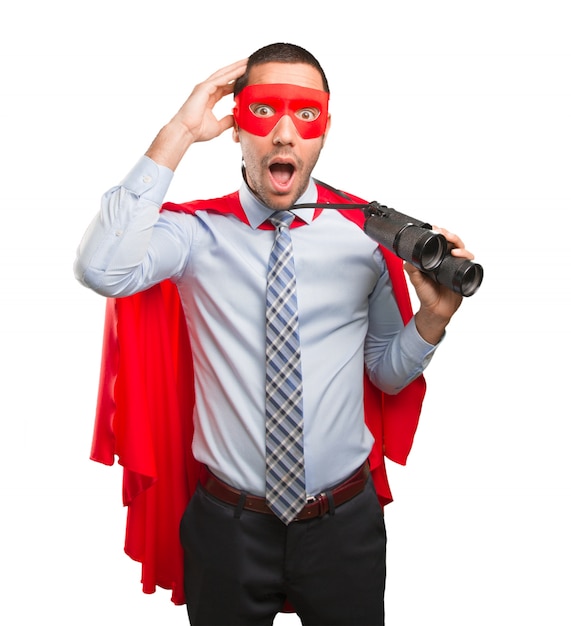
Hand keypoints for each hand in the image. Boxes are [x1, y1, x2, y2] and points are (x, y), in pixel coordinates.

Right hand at [171, 59, 248, 142]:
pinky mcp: (204, 88)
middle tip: (248, 63)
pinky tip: (241, 69)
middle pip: (225, 76)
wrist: (186, 132)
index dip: (236, 81)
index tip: (247, 78)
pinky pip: (221, 79)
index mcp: (209, 98)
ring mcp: (204, 87)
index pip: (225, 86)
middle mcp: (207, 90)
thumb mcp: (218, 126)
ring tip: (247, 62)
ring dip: (236, 68)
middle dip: (237, 70)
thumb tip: (236, 118)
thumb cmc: (197, 131)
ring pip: (224, 74)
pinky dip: (232, 74)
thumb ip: (227, 121)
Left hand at [404, 227, 474, 344]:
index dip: (438, 233)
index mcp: (435, 259)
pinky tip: (460, 254)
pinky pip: (468, 262)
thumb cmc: (427, 296)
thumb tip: (406, 258)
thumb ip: (412, 270)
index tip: (434, 228)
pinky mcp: (463, 273)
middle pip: (452, 242)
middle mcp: (446, 260)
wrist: (437, 311)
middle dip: (449, 235)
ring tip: (452, 245)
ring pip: (461, 249)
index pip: (439, 242)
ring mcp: (455, 266)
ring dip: (458, 243)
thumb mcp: (416, 281)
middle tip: (443, 233)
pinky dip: (466, 255)